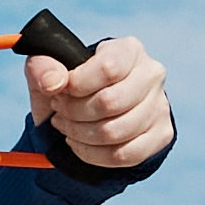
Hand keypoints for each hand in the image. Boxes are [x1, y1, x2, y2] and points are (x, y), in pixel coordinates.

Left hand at [32, 32, 176, 171]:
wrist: (91, 110)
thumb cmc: (71, 85)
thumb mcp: (48, 70)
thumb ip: (43, 68)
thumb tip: (53, 83)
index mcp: (128, 49)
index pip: (108, 68)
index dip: (78, 85)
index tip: (60, 91)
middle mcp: (151, 74)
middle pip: (111, 102)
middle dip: (75, 113)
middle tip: (58, 112)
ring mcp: (160, 106)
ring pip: (116, 132)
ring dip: (80, 134)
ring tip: (66, 127)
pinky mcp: (161, 135)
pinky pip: (124, 155)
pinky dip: (93, 154)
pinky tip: (79, 144)